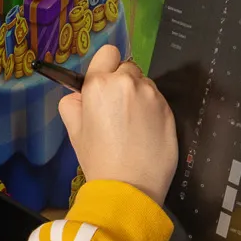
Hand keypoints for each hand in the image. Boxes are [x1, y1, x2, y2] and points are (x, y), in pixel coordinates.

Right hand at [58, 44, 177, 208]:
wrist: (129, 187)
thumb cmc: (98, 159)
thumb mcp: (73, 131)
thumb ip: (72, 103)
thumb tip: (80, 95)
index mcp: (99, 84)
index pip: (107, 53)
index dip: (105, 68)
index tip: (104, 86)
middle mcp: (127, 82)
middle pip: (127, 67)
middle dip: (122, 83)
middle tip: (117, 111)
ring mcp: (151, 95)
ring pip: (144, 83)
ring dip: (138, 95)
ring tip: (133, 125)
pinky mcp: (168, 109)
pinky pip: (157, 100)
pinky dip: (152, 110)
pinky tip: (146, 132)